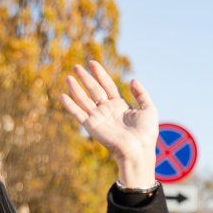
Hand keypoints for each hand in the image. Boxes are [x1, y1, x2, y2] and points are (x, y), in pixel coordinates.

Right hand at [60, 60, 158, 186]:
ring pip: (84, 100)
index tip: (92, 63)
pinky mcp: (92, 126)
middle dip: (86, 78)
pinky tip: (63, 96)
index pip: (108, 86)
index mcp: (120, 106)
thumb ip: (142, 94)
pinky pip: (78, 114)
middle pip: (94, 90)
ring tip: (68, 77)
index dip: (100, 74)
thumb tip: (132, 80)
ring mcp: (99, 117)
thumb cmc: (147, 133)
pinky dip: (70, 106)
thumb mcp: (149, 109)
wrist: (139, 149)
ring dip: (75, 89)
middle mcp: (108, 110)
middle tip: (76, 66)